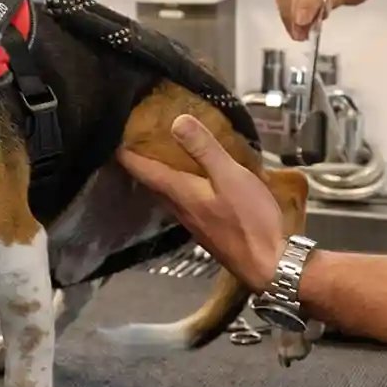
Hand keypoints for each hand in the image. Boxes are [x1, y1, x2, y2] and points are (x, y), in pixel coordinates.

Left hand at [118, 116, 285, 293]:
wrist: (270, 264)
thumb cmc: (250, 220)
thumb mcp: (230, 177)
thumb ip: (205, 149)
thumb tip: (176, 121)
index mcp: (181, 193)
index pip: (144, 171)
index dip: (128, 153)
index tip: (116, 136)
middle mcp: (181, 209)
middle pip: (153, 183)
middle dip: (142, 162)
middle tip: (137, 140)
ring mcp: (194, 222)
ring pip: (168, 194)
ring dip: (161, 175)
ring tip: (163, 156)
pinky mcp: (208, 229)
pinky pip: (185, 202)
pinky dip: (180, 186)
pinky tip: (193, 181)